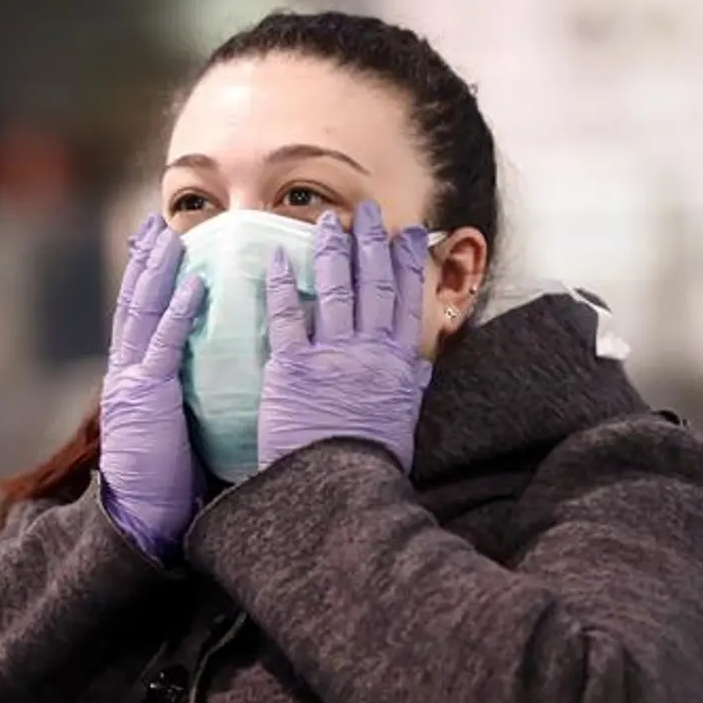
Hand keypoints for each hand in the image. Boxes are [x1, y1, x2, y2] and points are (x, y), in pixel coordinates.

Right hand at [100, 216, 205, 557]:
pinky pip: (162, 346)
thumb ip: (186, 394)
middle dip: (145, 260)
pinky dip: (176, 312)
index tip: (158, 243)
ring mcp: (132, 382)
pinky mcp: (146, 398)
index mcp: (134, 378)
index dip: (147, 277)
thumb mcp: (175, 426)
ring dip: (158, 271)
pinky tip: (194, 285)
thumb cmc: (168, 481)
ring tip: (170, 236)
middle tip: (156, 222)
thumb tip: (219, 372)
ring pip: (142, 312)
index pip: (139, 316)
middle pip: (134, 301)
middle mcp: (126, 372)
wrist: (142, 518)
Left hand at [258, 202, 431, 471]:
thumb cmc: (368, 464)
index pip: (407, 301)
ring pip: (336, 290)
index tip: (411, 234)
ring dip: (332, 251)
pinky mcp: (292, 368)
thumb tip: (421, 366)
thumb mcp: (401, 423)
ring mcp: (331, 356)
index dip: (409, 262)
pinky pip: (287, 318)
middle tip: (368, 212)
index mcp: (398, 365)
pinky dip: (284, 286)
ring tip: (327, 221)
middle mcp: (369, 352)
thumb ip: (409, 388)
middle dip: (372, 243)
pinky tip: (280, 258)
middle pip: (374, 285)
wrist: (335, 490)